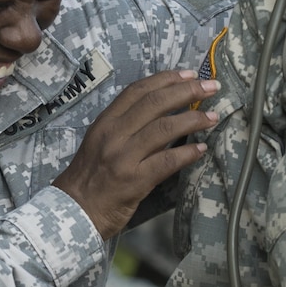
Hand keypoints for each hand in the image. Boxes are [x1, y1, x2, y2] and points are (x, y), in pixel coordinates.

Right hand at [53, 70, 219, 237]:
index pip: (138, 90)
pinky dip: (188, 153)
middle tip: (210, 86)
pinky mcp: (134, 181)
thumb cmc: (89, 177)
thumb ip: (126, 126)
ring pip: (164, 128)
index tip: (189, 74)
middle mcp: (114, 134)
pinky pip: (167, 162)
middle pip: (155, 103)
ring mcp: (123, 157)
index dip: (166, 79)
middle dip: (187, 91)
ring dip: (194, 119)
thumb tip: (162, 111)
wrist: (72, 212)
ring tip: (213, 116)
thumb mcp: (100, 142)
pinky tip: (201, 148)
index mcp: (105, 122)